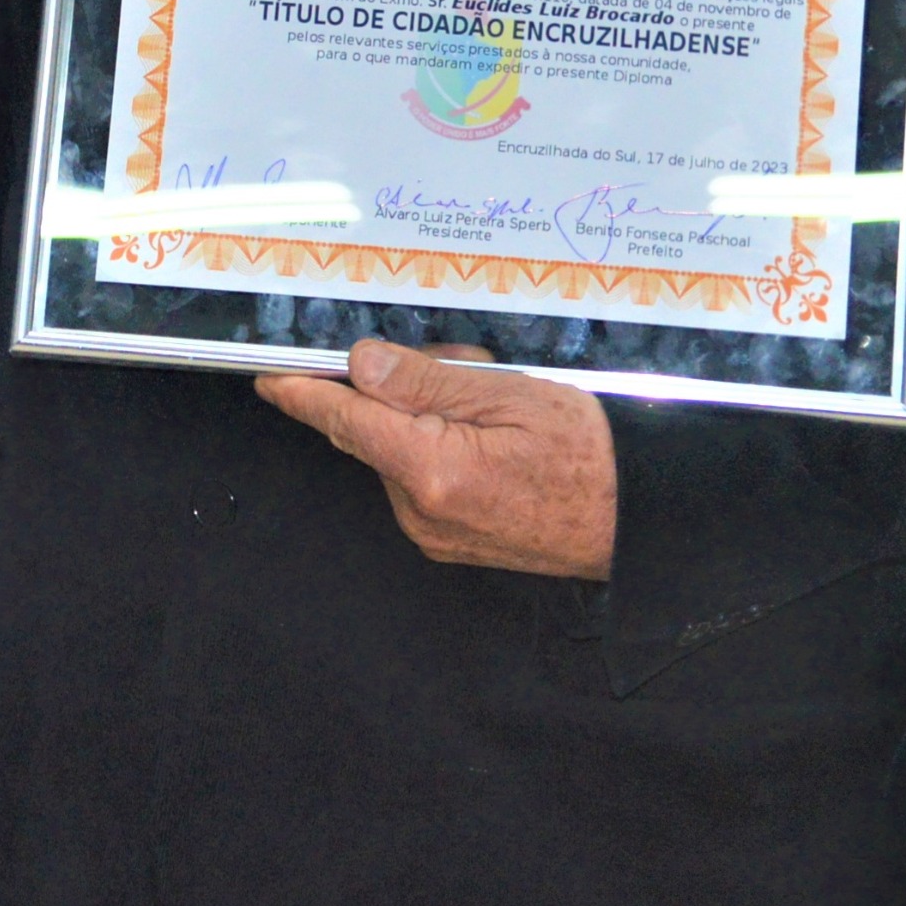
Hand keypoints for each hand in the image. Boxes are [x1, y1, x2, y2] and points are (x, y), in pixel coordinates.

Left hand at [257, 339, 615, 578]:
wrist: (635, 522)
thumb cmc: (588, 457)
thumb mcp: (508, 394)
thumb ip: (426, 381)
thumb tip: (362, 365)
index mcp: (433, 470)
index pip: (345, 421)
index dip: (303, 393)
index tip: (270, 377)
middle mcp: (422, 511)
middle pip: (374, 429)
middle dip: (403, 388)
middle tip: (467, 366)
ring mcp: (433, 532)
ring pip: (397, 451)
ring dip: (427, 417)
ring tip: (496, 402)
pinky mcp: (446, 540)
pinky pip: (419, 478)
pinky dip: (439, 447)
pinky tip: (492, 436)